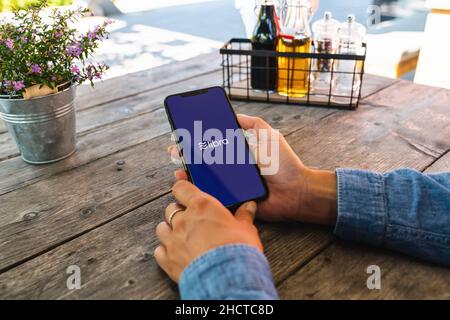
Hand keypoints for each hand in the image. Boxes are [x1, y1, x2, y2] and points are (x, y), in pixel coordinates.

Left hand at [154, 180, 262, 282]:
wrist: (226, 277)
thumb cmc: (237, 249)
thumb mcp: (246, 229)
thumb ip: (244, 216)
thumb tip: (249, 207)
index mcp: (202, 206)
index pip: (182, 188)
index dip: (182, 188)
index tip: (185, 190)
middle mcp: (183, 220)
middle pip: (171, 208)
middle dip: (179, 212)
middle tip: (191, 219)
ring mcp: (173, 239)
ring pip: (161, 228)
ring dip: (169, 230)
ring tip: (181, 236)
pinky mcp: (168, 259)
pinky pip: (159, 250)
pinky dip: (165, 251)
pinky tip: (174, 253)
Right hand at [169, 114, 337, 224]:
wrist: (294, 191)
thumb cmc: (283, 164)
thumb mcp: (268, 136)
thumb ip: (252, 124)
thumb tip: (234, 113)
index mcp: (237, 153)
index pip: (212, 144)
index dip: (198, 139)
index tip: (184, 133)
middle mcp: (230, 168)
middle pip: (203, 160)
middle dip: (187, 154)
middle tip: (175, 149)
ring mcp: (229, 185)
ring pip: (203, 178)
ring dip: (188, 170)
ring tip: (179, 163)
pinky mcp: (230, 200)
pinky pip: (210, 195)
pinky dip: (197, 189)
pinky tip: (188, 180)